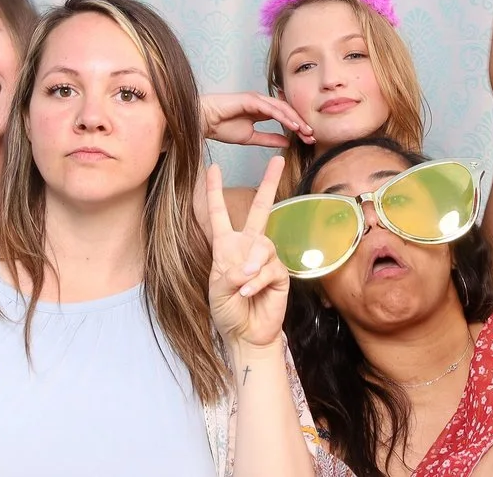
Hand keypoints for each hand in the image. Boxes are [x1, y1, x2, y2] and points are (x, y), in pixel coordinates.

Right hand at [199, 92, 313, 148]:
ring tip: (307, 131)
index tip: (308, 139)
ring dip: (296, 120)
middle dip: (302, 124)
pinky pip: (271, 108)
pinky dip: (283, 117)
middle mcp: (262, 102)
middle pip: (288, 111)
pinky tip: (293, 125)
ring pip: (282, 108)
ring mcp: (257, 99)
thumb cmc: (222, 127)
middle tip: (313, 136)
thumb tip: (286, 142)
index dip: (298, 128)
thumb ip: (268, 139)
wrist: (203, 121)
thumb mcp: (250, 138)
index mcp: (263, 110)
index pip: (286, 117)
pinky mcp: (251, 100)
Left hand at [206, 158, 289, 347]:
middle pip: (260, 209)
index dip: (214, 192)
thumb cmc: (227, 311)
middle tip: (277, 159)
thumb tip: (250, 264)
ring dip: (252, 264)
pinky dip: (258, 281)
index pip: (220, 215)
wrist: (246, 334)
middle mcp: (247, 247)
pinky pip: (271, 267)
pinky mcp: (280, 272)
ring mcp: (265, 259)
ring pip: (263, 245)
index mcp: (226, 247)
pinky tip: (250, 292)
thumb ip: (229, 272)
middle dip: (268, 183)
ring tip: (243, 284)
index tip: (212, 168)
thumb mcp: (216, 290)